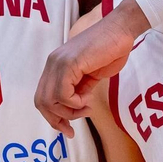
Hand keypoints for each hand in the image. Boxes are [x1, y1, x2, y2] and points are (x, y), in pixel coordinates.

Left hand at [35, 0, 147, 135]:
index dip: (52, 118)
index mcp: (56, 66)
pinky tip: (87, 98)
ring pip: (50, 100)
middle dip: (57, 120)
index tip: (67, 130)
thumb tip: (76, 106)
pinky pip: (63, 94)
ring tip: (86, 107)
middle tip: (74, 127)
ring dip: (70, 111)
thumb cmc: (111, 50)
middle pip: (41, 102)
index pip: (43, 97)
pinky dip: (75, 103)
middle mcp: (52, 64)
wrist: (121, 30)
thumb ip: (80, 89)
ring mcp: (59, 63)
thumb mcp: (92, 76)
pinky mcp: (69, 64)